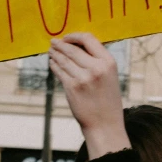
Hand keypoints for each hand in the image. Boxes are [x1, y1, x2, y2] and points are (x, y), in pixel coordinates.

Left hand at [49, 32, 130, 159]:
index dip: (75, 36)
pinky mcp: (72, 88)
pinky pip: (59, 71)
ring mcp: (83, 78)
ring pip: (63, 59)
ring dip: (55, 54)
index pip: (89, 39)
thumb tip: (76, 45)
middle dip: (60, 44)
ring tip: (51, 51)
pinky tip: (52, 63)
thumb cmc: (107, 99)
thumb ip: (97, 60)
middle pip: (73, 49)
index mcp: (108, 62)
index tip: (67, 37)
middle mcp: (96, 68)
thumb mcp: (110, 76)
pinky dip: (54, 65)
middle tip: (53, 42)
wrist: (105, 125)